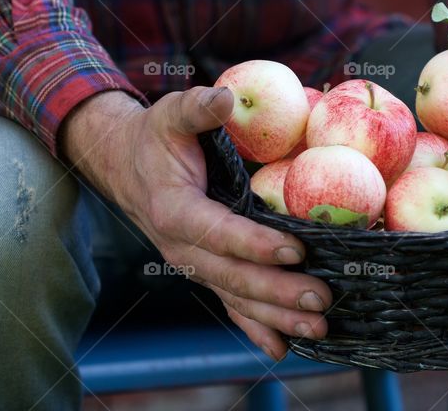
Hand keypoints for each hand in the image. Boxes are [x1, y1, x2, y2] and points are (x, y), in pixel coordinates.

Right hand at [60, 88, 330, 360]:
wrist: (127, 165)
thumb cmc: (158, 136)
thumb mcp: (172, 112)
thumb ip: (199, 106)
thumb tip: (226, 98)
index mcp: (173, 208)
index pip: (216, 232)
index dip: (253, 244)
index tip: (294, 250)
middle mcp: (180, 245)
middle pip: (230, 275)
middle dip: (276, 291)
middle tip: (320, 297)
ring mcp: (192, 262)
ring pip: (234, 296)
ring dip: (276, 316)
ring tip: (318, 326)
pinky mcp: (204, 269)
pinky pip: (229, 304)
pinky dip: (254, 327)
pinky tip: (283, 348)